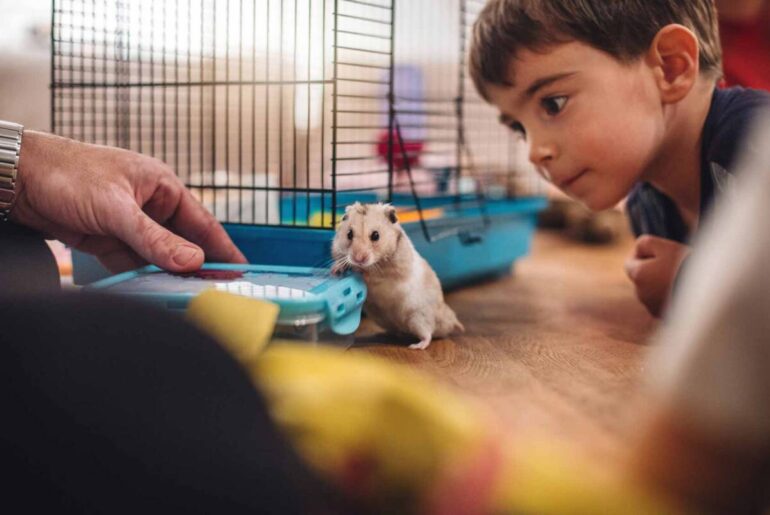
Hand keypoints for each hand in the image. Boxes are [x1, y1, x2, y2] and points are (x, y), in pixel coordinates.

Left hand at [12, 131, 246, 272]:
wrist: (17, 177)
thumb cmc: (67, 173)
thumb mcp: (116, 208)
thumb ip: (154, 238)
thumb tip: (192, 261)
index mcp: (161, 186)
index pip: (201, 222)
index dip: (222, 247)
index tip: (241, 270)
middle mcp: (149, 205)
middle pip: (182, 242)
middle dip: (196, 266)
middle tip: (215, 290)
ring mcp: (129, 224)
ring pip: (158, 256)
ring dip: (166, 274)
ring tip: (184, 295)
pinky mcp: (107, 239)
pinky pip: (133, 262)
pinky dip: (140, 276)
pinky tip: (150, 289)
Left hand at [624, 235, 689, 316]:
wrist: (708, 291)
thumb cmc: (685, 265)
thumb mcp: (663, 246)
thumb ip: (644, 244)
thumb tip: (638, 249)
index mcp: (638, 276)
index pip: (630, 262)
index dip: (642, 254)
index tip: (659, 251)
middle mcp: (641, 294)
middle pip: (642, 278)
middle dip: (653, 270)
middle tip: (675, 263)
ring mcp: (653, 307)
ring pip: (653, 291)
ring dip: (663, 284)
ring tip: (684, 278)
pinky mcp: (667, 316)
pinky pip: (665, 303)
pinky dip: (672, 296)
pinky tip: (687, 291)